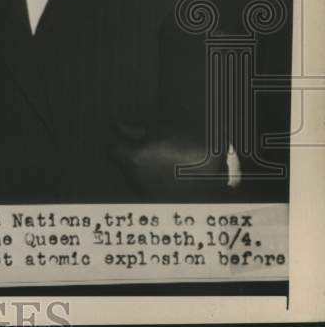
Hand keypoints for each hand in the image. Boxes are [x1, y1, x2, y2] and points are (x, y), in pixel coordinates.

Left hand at [110, 123, 227, 199]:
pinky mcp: (156, 200)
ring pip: (132, 176)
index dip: (118, 143)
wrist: (215, 171)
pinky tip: (166, 175)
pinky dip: (151, 181)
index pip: (111, 150)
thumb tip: (116, 126)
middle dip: (130, 156)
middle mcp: (136, 177)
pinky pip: (145, 187)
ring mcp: (145, 190)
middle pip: (121, 163)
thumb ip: (133, 130)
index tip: (125, 141)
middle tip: (150, 150)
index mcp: (133, 158)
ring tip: (162, 162)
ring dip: (140, 169)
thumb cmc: (187, 147)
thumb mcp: (160, 131)